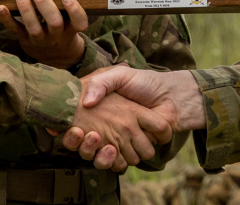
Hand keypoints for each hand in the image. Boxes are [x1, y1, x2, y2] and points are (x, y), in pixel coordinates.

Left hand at [0, 0, 89, 68]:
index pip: (78, 20)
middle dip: (44, 5)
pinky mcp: (25, 40)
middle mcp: (57, 34)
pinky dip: (7, 20)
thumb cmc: (62, 21)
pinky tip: (0, 7)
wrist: (55, 54)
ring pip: (34, 27)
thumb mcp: (65, 5)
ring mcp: (40, 39)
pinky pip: (15, 31)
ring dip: (26, 10)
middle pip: (54, 22)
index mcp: (72, 25)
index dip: (74, 10)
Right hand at [69, 67, 204, 169]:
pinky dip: (113, 161)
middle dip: (84, 145)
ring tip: (98, 139)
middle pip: (85, 146)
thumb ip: (101, 83)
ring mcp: (119, 141)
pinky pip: (116, 164)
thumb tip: (86, 103)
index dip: (70, 133)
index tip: (70, 129)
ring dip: (97, 153)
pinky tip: (111, 149)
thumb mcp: (119, 75)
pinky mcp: (132, 152)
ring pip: (98, 157)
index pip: (75, 129)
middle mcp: (106, 128)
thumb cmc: (144, 83)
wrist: (170, 96)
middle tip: (87, 134)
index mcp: (100, 112)